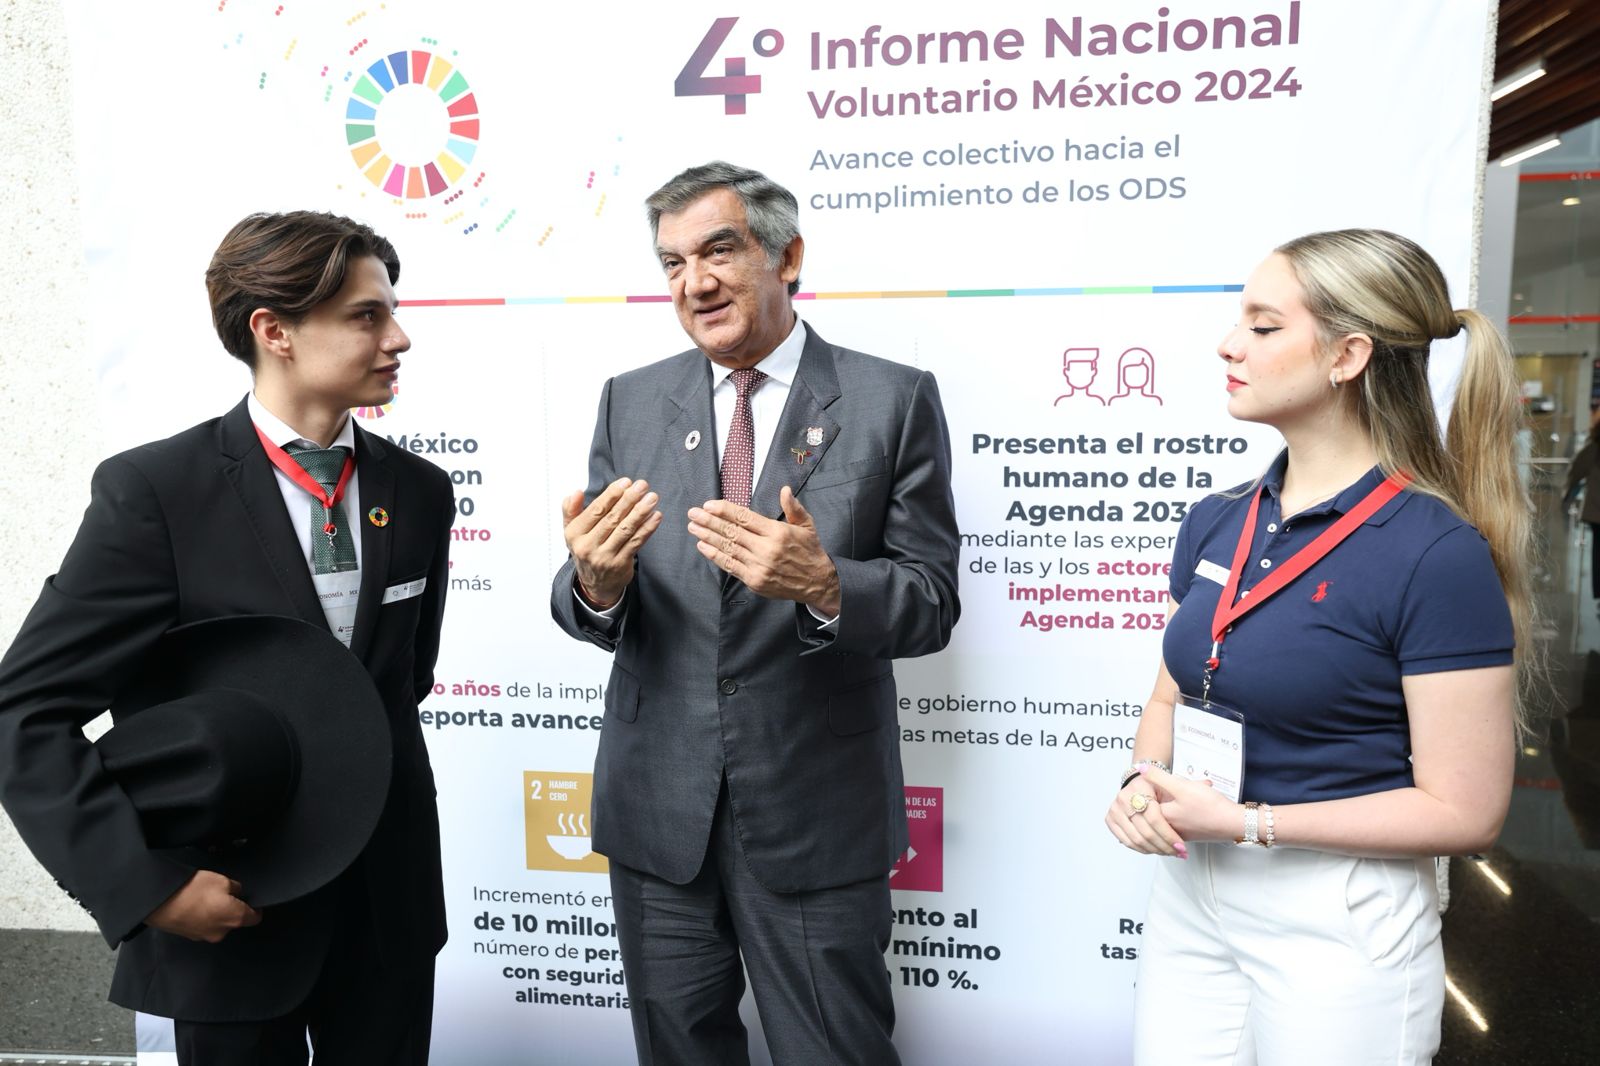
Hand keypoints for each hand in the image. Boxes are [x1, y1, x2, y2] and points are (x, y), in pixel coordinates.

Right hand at [145, 869, 261, 942]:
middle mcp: (221, 932)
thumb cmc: (191, 890)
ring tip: (203, 896)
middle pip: (234, 920)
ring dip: (215, 912)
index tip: (253, 901)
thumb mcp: (222, 880)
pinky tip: (193, 903)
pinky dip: (202, 916)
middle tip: (222, 892)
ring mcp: (204, 936)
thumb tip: (237, 892)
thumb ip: (236, 888)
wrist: (158, 902)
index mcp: (234, 918)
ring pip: (217, 922)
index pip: (254, 918)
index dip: (256, 908)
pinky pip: (202, 924)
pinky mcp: (190, 935)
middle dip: (231, 907)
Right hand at [561, 477, 662, 608]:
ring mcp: (605, 557)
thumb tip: (576, 492)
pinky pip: (636, 542)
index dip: (611, 495)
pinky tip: (656, 516)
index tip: (625, 482)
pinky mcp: (620, 564)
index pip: (595, 510)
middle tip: (642, 485)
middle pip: (612, 518)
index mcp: (574, 534)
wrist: (595, 584)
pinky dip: (647, 528)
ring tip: (652, 498)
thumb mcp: (572, 532)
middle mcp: (588, 546)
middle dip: (629, 500)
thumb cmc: (586, 550)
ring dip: (641, 512)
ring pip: (626, 530)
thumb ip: (571, 510)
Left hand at [687, 486, 840, 614]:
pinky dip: (715, 556)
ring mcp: (759, 566)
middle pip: (732, 532)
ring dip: (707, 537)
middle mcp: (766, 549)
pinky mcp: (754, 580)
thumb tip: (784, 490)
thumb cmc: (810, 552)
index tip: (709, 505)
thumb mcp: (807, 526)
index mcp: (777, 532)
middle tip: (693, 513)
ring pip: (728, 548)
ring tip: (693, 527)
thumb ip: (793, 508)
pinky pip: (730, 566)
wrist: (817, 583)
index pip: (745, 517)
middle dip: (709, 521)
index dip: (725, 510)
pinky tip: (703, 546)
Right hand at [1106, 775, 1186, 857]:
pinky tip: (1155, 850)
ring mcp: (1115, 809)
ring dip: (1155, 850)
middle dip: (1164, 846)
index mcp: (1139, 787)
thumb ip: (1184, 788)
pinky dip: (1142, 849)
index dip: (1169, 834)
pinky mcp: (1110, 819)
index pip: (1154, 818)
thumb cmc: (1157, 787)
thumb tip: (1205, 787)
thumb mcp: (1170, 783)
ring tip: (1169, 853)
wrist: (1140, 785)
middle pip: (1145, 831)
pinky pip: (1127, 841)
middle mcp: (1124, 797)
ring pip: (1136, 839)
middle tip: (1178, 852)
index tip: (1181, 845)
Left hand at [1139, 765, 1245, 843]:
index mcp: (1162, 817)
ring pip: (1173, 809)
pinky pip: (1184, 816)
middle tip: (1181, 782)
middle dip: (1170, 789)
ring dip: (1182, 795)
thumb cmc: (1210, 807)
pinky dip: (1190, 804)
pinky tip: (1203, 794)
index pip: (1145, 801)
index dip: (1152, 786)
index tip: (1162, 780)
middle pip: (1159, 805)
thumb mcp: (1182, 786)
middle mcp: (1169, 828)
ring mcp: (1180, 833)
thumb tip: (1141, 769)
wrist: (1234, 823)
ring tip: (1196, 787)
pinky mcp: (1191, 833)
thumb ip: (1159, 777)